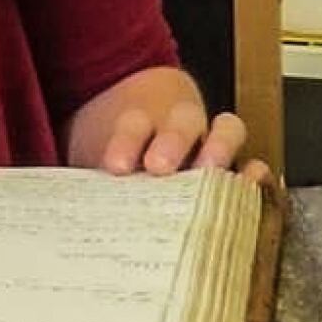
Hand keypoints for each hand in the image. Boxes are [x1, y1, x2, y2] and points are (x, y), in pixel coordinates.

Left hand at [65, 67, 267, 184]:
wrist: (141, 142)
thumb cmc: (116, 158)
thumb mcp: (96, 160)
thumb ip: (91, 172)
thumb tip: (65, 201)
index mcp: (139, 120)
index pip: (133, 123)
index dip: (125, 141)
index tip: (115, 166)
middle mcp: (180, 128)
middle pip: (182, 120)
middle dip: (172, 140)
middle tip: (160, 166)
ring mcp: (211, 143)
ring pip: (226, 129)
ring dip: (219, 148)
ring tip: (209, 173)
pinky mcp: (234, 170)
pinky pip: (253, 162)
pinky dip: (256, 172)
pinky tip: (252, 184)